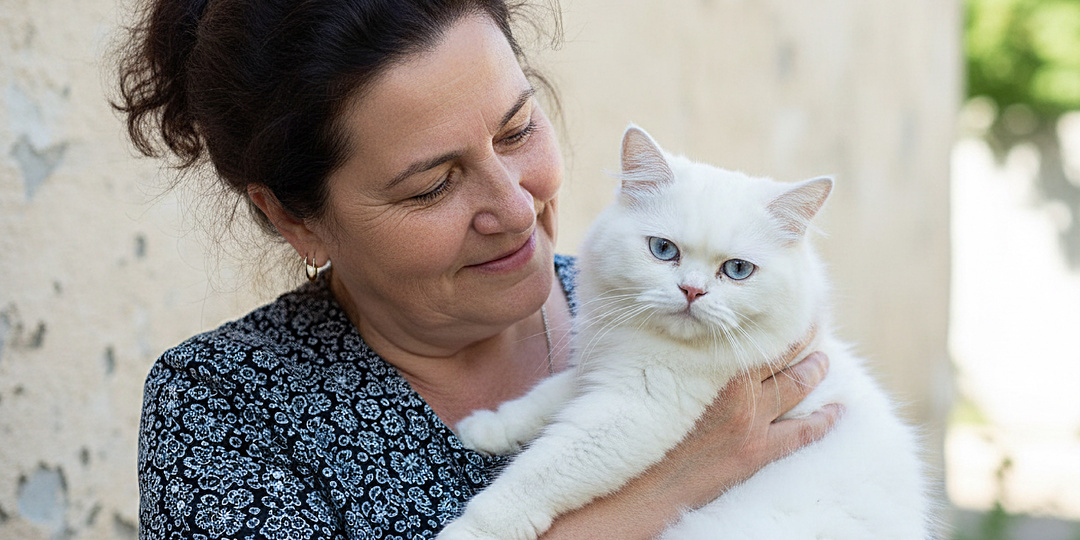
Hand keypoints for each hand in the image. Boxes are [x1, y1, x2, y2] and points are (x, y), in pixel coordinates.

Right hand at [541, 336, 842, 538]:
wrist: (639, 480)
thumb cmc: (635, 421)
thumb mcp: (646, 373)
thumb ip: (666, 348)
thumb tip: (668, 321)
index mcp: (713, 366)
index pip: (754, 333)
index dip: (774, 318)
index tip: (785, 304)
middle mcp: (739, 389)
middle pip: (782, 355)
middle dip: (802, 339)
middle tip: (814, 324)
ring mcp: (752, 421)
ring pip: (796, 387)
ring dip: (814, 371)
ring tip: (824, 361)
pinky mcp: (757, 451)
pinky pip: (802, 433)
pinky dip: (823, 420)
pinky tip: (836, 411)